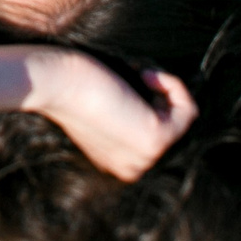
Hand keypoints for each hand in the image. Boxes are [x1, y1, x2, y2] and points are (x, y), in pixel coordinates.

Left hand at [0, 44, 196, 181]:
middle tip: (134, 73)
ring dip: (166, 87)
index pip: (157, 132)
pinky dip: (173, 85)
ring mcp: (145, 159)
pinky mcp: (154, 141)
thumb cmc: (73, 84)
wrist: (54, 83)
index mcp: (119, 164)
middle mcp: (133, 168)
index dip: (153, 100)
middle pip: (172, 126)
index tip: (133, 80)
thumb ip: (132, 110)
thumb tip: (168, 98)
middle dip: (160, 94)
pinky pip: (187, 110)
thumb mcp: (108, 106)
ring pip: (181, 118)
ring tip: (137, 72)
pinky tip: (146, 75)